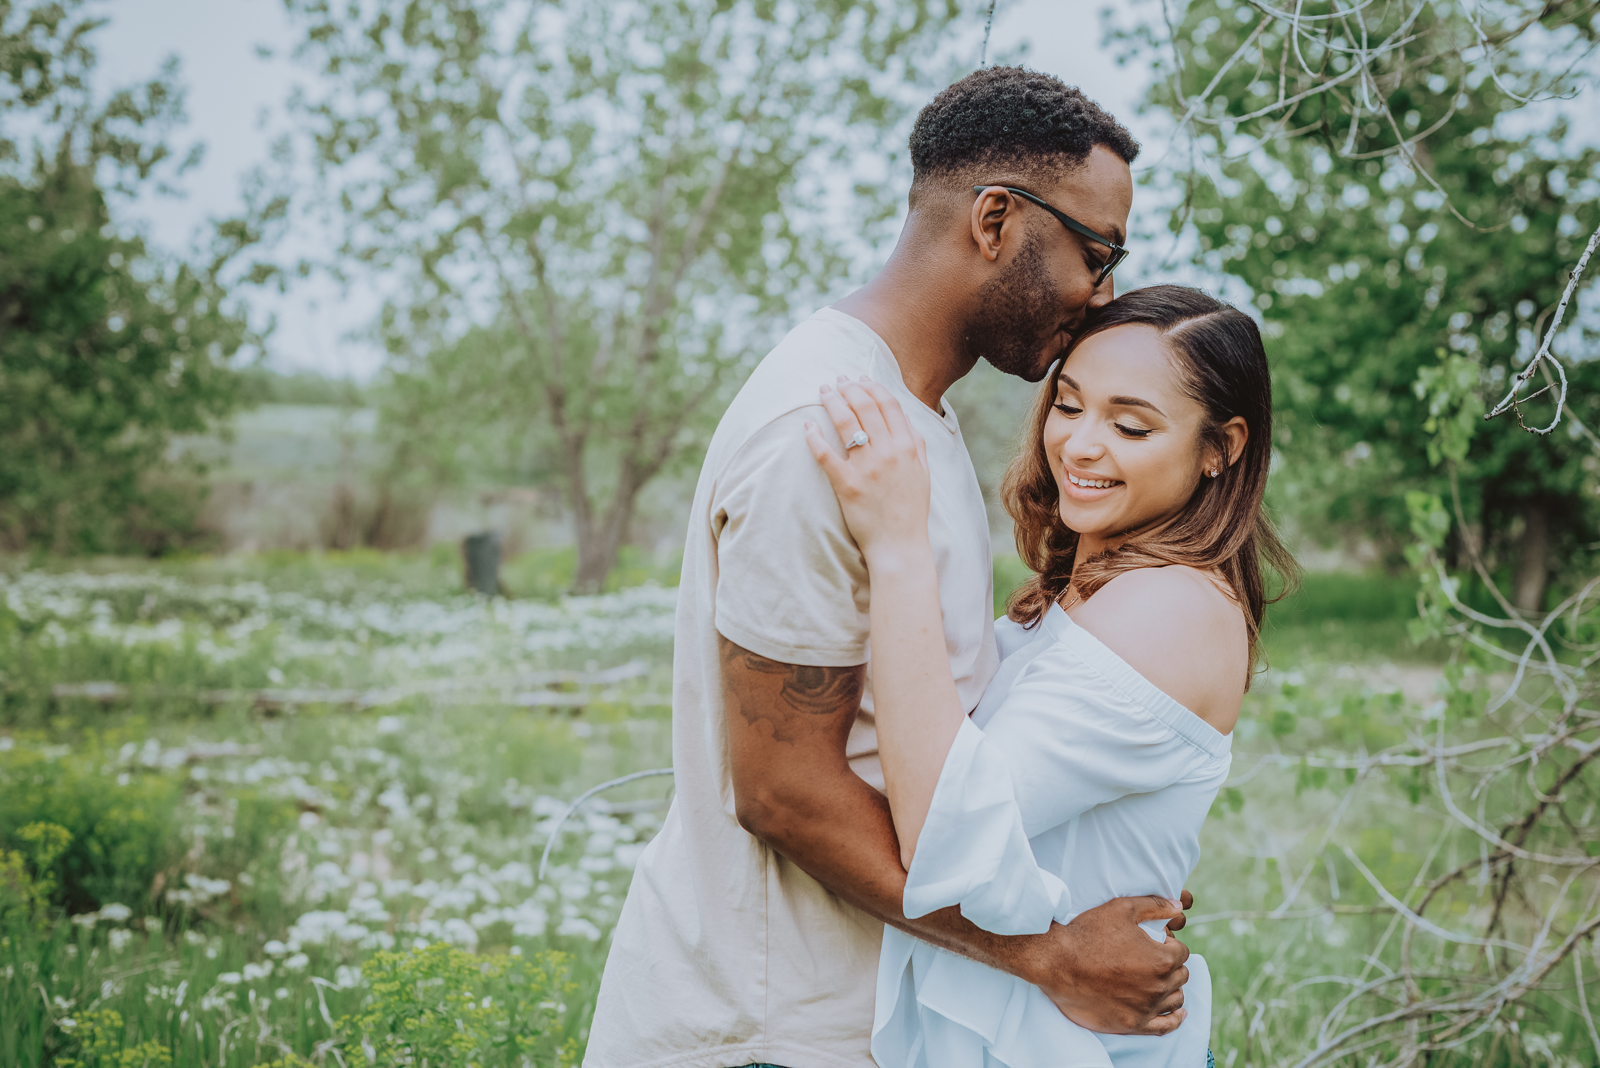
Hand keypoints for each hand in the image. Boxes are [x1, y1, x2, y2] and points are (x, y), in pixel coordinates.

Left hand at [803, 377, 929, 560]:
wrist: (900, 546)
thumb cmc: (911, 511)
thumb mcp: (923, 473)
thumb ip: (917, 445)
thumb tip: (907, 420)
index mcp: (908, 447)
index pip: (889, 405)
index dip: (873, 388)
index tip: (860, 379)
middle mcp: (889, 453)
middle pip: (865, 408)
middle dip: (849, 389)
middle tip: (837, 381)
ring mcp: (867, 468)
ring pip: (846, 424)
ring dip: (832, 402)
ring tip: (823, 392)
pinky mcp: (848, 485)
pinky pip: (826, 455)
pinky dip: (814, 437)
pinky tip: (807, 426)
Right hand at [1025, 895, 1191, 1034]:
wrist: (1056, 962)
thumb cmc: (1088, 933)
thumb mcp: (1121, 909)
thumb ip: (1154, 906)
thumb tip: (1178, 907)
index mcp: (1161, 959)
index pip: (1181, 952)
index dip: (1168, 944)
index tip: (1154, 941)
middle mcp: (1159, 986)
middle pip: (1180, 975)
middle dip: (1170, 964)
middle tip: (1149, 957)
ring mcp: (1146, 1008)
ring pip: (1175, 998)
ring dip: (1171, 986)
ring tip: (1156, 978)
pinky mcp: (1132, 1024)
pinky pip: (1165, 1026)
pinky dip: (1175, 1018)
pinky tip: (1178, 1012)